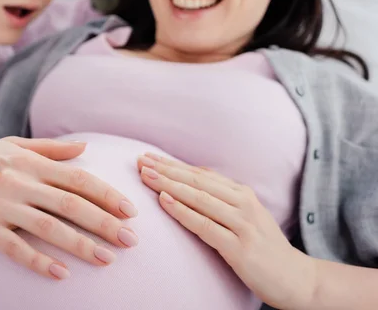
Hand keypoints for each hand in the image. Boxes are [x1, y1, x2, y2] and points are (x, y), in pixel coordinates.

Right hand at [0, 138, 138, 279]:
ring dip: (80, 245)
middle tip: (132, 240)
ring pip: (49, 227)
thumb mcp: (12, 147)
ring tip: (107, 259)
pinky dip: (39, 262)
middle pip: (71, 204)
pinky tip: (61, 274)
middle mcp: (22, 183)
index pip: (78, 179)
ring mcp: (3, 206)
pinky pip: (16, 248)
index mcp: (32, 164)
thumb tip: (84, 147)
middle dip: (105, 222)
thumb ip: (49, 149)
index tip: (131, 210)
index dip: (107, 194)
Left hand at [137, 153, 316, 309]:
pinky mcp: (240, 247)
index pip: (200, 173)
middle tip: (140, 160)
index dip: (172, 164)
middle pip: (197, 181)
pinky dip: (183, 211)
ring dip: (170, 185)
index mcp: (242, 193)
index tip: (148, 156)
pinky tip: (165, 201)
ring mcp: (243, 224)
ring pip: (199, 198)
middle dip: (166, 169)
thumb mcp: (244, 216)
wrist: (297, 279)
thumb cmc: (263, 246)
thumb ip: (220, 199)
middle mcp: (243, 203)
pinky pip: (206, 225)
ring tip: (146, 175)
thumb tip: (190, 179)